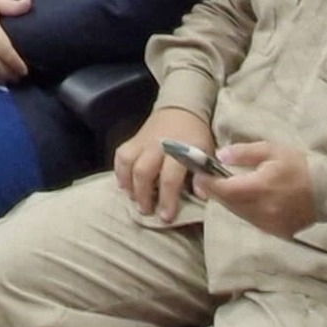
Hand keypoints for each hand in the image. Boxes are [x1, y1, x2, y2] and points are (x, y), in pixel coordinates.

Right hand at [116, 107, 217, 223]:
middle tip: (147, 211)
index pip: (170, 178)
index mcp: (180, 149)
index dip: (167, 200)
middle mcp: (158, 145)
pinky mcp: (133, 139)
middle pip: (144, 172)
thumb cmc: (196, 136)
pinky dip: (119, 171)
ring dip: (128, 184)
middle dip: (144, 195)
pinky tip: (124, 185)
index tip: (166, 217)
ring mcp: (143, 141)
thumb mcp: (207, 152)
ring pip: (128, 163)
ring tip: (133, 199)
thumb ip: (203, 174)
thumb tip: (201, 197)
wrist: (181, 109)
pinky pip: (120, 155)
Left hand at [191, 135, 318, 239]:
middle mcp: (261, 211)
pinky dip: (246, 210)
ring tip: (229, 186)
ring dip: (230, 201)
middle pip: (228, 204)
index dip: (207, 183)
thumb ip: (244, 153)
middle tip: (209, 178)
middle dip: (217, 191)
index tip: (198, 174)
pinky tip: (249, 199)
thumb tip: (220, 156)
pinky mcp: (277, 232)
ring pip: (239, 214)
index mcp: (259, 188)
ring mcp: (269, 225)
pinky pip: (252, 221)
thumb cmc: (300, 166)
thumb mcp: (271, 150)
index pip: (223, 190)